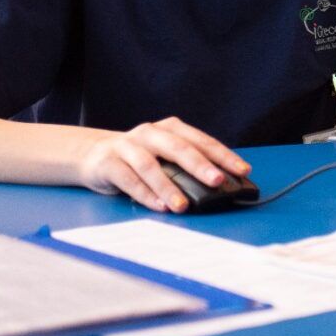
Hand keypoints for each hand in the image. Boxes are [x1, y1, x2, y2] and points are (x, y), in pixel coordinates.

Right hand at [77, 117, 249, 212]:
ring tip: (183, 206)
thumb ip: (186, 166)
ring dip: (169, 187)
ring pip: (150, 166)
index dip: (223, 155)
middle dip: (200, 165)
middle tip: (217, 181)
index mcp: (170, 128)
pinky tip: (159, 206)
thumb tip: (219, 185)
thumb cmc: (138, 157)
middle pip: (178, 147)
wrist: (92, 154)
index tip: (242, 170)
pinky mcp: (109, 163)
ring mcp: (127, 146)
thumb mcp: (164, 155)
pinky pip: (128, 179)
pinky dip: (145, 194)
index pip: (201, 140)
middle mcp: (150, 133)